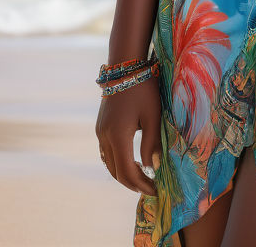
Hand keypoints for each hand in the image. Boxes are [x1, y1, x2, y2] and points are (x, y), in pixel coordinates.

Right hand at [95, 74, 161, 194]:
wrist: (125, 65)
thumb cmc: (143, 88)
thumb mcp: (153, 115)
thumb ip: (152, 143)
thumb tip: (153, 167)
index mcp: (118, 136)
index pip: (127, 172)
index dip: (140, 185)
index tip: (155, 190)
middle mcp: (105, 137)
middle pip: (116, 171)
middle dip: (132, 183)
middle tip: (150, 188)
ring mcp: (100, 131)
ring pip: (109, 163)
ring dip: (123, 174)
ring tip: (142, 178)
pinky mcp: (100, 125)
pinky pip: (106, 152)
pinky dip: (117, 162)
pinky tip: (130, 161)